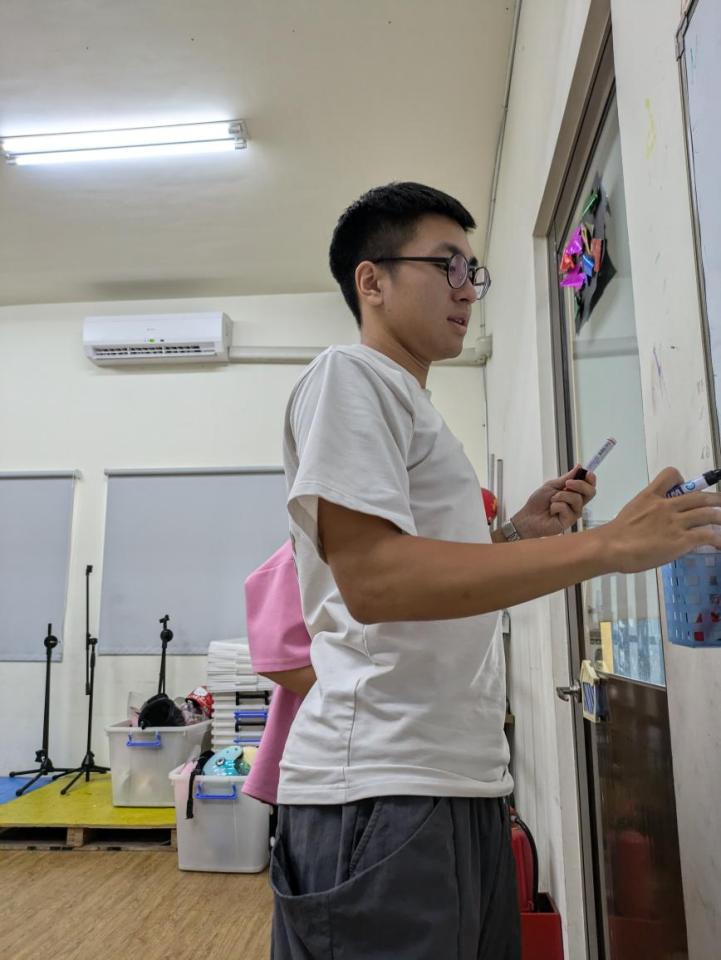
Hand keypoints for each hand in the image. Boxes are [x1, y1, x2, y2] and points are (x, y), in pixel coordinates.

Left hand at [511, 465, 596, 538]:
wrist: (528, 516)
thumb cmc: (538, 502)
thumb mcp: (552, 485)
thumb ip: (566, 478)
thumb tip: (579, 467)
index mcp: (574, 494)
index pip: (589, 486)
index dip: (591, 479)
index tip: (587, 473)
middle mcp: (577, 504)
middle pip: (591, 492)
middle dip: (580, 485)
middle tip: (567, 483)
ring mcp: (574, 513)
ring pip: (577, 499)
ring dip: (561, 496)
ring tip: (551, 501)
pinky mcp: (569, 522)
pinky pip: (566, 508)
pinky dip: (555, 506)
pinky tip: (551, 511)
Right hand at [599, 467, 720, 572]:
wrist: (612, 547)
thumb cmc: (615, 535)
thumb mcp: (631, 512)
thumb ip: (648, 512)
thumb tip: (657, 521)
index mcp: (651, 496)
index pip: (670, 475)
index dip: (682, 479)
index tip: (685, 489)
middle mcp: (666, 506)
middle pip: (699, 496)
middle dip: (716, 499)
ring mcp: (675, 522)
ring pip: (708, 514)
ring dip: (720, 517)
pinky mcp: (681, 540)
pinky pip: (707, 535)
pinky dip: (717, 539)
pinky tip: (718, 544)